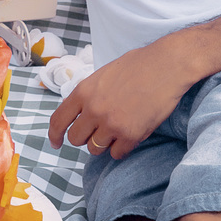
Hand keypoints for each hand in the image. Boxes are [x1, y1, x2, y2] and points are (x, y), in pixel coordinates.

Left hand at [48, 41, 193, 159]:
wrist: (166, 66)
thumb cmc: (137, 66)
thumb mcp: (102, 75)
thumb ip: (88, 94)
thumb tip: (80, 112)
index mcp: (83, 92)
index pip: (58, 120)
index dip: (54, 135)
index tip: (56, 143)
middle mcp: (93, 110)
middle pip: (76, 139)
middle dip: (85, 138)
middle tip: (98, 131)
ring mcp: (111, 124)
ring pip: (95, 149)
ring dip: (104, 144)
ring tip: (117, 130)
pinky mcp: (131, 135)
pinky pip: (117, 154)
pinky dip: (122, 148)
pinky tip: (130, 135)